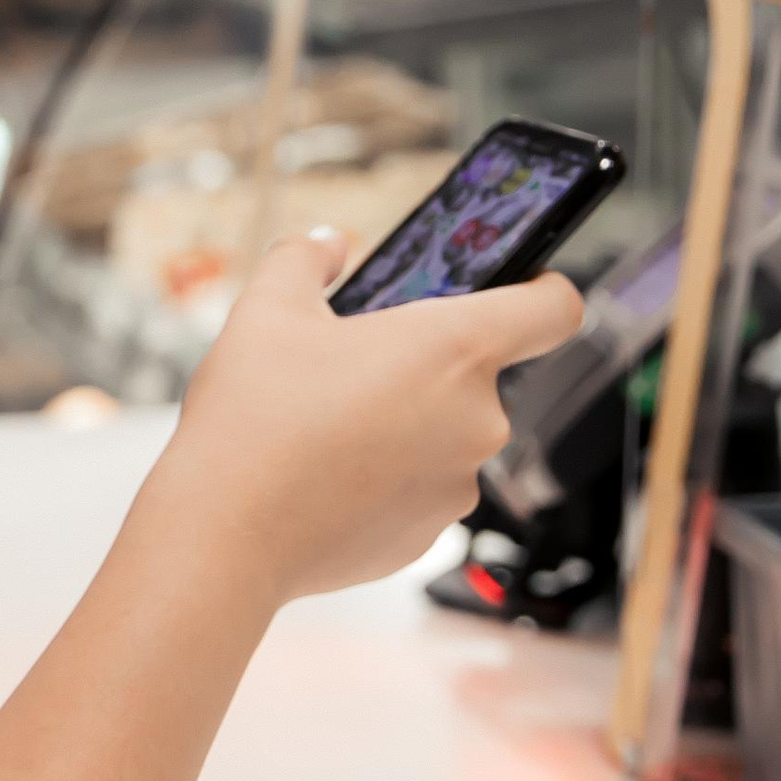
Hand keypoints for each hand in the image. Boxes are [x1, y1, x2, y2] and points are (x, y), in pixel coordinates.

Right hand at [138, 229, 583, 608]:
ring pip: (447, 434)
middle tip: (356, 366)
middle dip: (426, 366)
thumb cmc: (254, 418)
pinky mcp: (431, 534)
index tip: (517, 288)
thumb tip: (328, 246)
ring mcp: (459, 484)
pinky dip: (388, 478)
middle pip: (478, 374)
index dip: (543, 291)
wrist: (226, 534)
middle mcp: (477, 419)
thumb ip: (307, 258)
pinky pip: (422, 487)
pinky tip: (328, 475)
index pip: (554, 308)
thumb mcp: (268, 308)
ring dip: (406, 424)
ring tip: (330, 427)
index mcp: (455, 348)